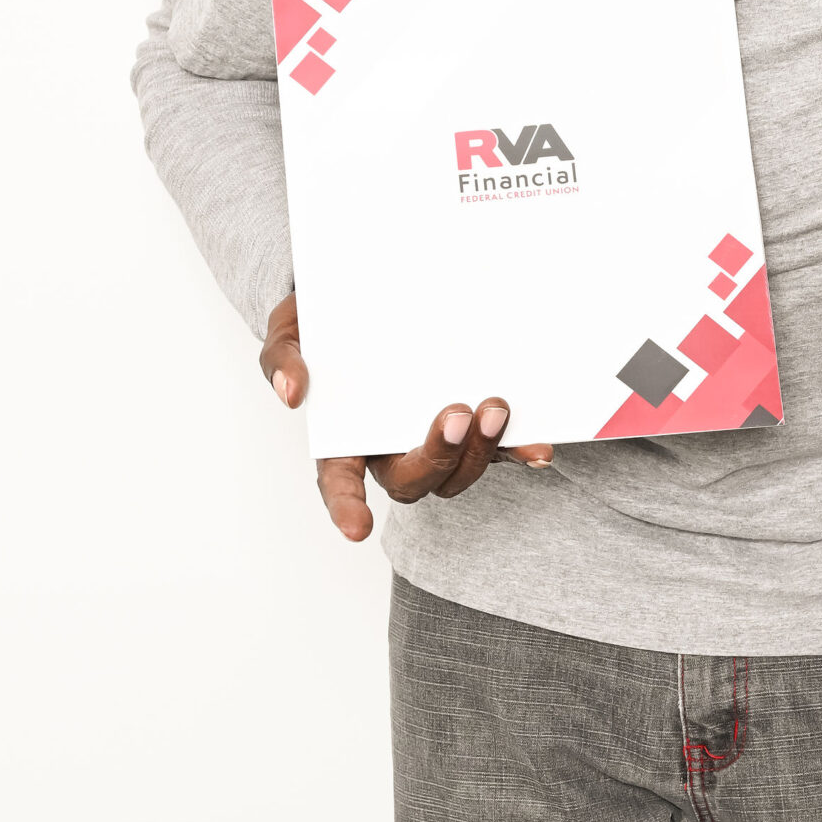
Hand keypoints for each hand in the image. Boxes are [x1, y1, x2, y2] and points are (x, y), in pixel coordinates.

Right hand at [259, 294, 552, 539]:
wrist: (372, 293)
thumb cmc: (323, 322)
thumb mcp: (291, 328)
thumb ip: (283, 357)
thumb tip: (292, 393)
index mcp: (342, 437)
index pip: (338, 481)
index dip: (346, 507)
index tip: (357, 528)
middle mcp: (389, 448)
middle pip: (411, 481)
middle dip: (436, 458)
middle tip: (455, 415)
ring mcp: (433, 439)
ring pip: (457, 473)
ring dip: (481, 452)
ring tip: (496, 407)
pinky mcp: (472, 424)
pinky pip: (497, 450)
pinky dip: (518, 451)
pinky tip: (537, 447)